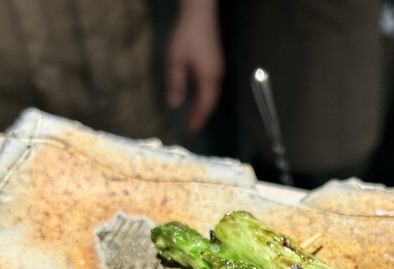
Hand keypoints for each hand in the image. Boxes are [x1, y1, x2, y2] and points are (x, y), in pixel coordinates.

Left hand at [166, 0, 224, 132]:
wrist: (201, 14)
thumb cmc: (188, 37)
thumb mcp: (177, 61)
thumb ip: (176, 83)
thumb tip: (175, 104)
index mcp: (209, 79)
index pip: (205, 105)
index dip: (198, 118)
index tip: (191, 130)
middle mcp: (217, 77)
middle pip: (211, 102)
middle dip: (201, 115)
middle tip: (192, 126)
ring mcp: (218, 70)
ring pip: (212, 95)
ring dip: (203, 106)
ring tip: (193, 115)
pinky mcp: (216, 64)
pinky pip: (212, 87)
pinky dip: (205, 96)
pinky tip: (197, 97)